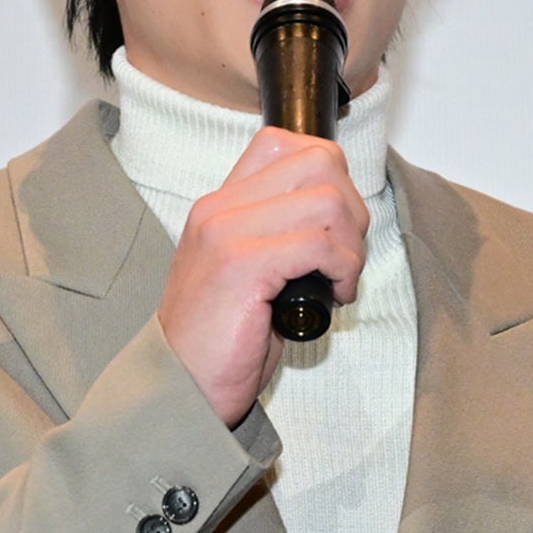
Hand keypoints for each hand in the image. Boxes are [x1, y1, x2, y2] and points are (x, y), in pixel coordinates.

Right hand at [158, 128, 368, 425]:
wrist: (180, 388)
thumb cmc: (221, 342)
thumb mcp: (246, 273)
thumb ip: (276, 235)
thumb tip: (341, 218)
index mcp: (219, 205)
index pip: (284, 143)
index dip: (329, 177)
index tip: (332, 228)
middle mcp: (219, 208)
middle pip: (319, 161)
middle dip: (352, 210)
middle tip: (343, 257)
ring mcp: (227, 233)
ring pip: (329, 201)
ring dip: (351, 245)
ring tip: (338, 280)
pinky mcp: (241, 265)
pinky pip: (319, 245)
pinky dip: (343, 270)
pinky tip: (333, 297)